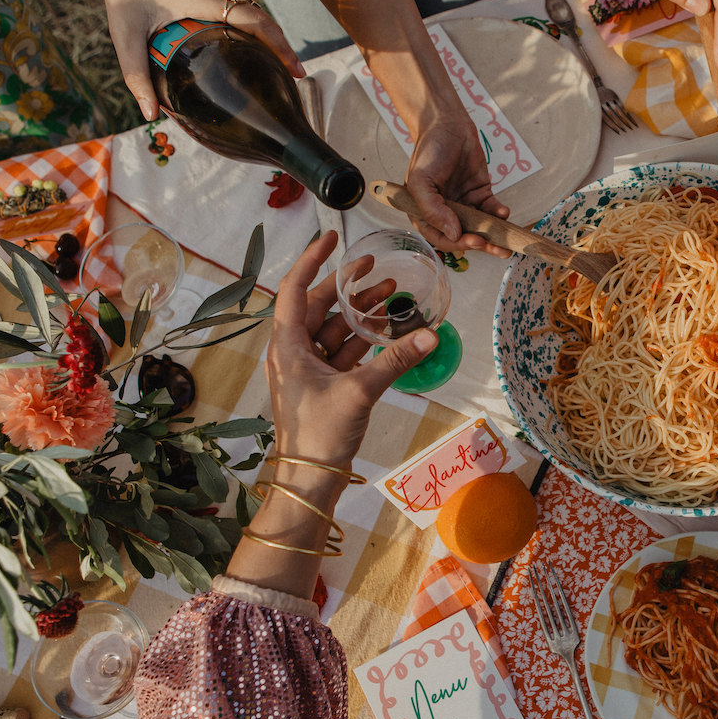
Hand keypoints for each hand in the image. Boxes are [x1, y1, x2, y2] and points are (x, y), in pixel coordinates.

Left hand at [88, 0, 303, 120]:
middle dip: (279, 48)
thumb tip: (151, 115)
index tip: (296, 72)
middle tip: (286, 78)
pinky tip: (246, 40)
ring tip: (269, 63)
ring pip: (255, 9)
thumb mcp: (125, 32)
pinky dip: (251, 21)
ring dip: (265, 35)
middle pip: (263, 19)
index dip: (281, 48)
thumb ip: (136, 75)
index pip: (258, 23)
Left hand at [265, 232, 438, 468]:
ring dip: (360, 314)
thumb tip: (430, 336)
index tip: (331, 239)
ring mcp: (308, 371)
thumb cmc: (319, 434)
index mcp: (287, 346)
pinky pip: (344, 352)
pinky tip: (388, 332)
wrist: (310, 479)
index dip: (312, 260)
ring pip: (334, 330)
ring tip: (391, 296)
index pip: (295, 290)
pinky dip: (363, 340)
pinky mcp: (325, 387)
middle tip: (375, 268)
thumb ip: (395, 360)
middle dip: (348, 287)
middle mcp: (293, 353)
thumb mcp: (359, 392)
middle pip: (318, 307)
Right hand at [406, 106, 513, 258]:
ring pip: (480, 227)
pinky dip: (499, 214)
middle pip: (464, 237)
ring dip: (494, 235)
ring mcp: (464, 204)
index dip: (458, 243)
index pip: (441, 238)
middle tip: (497, 247)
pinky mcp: (480, 194)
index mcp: (425, 214)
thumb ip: (432, 210)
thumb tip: (453, 233)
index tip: (474, 241)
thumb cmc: (428, 151)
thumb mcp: (420, 181)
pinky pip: (491, 210)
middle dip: (481, 244)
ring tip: (507, 241)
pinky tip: (503, 213)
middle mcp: (445, 213)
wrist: (447, 125)